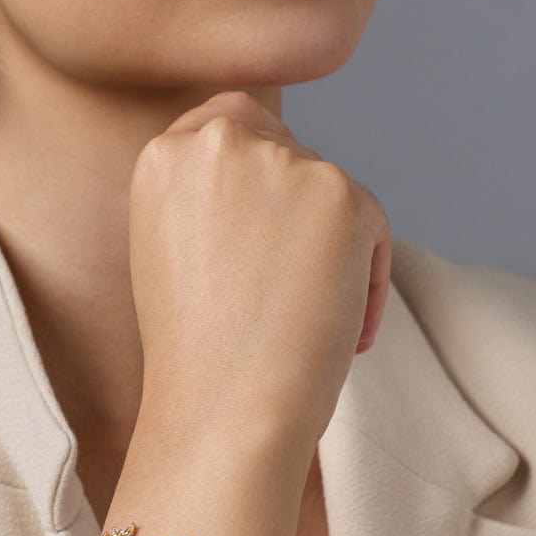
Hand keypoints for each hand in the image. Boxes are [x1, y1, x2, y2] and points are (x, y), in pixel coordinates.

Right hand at [128, 89, 391, 460]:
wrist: (224, 410)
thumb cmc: (199, 359)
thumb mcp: (176, 255)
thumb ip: (212, 202)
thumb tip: (276, 194)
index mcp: (163, 156)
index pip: (232, 125)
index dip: (259, 181)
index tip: (260, 245)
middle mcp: (217, 141)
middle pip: (290, 153)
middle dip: (299, 218)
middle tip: (287, 295)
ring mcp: (279, 161)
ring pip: (332, 194)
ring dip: (332, 254)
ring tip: (305, 326)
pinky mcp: (339, 192)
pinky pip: (372, 228)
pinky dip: (366, 284)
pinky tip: (341, 336)